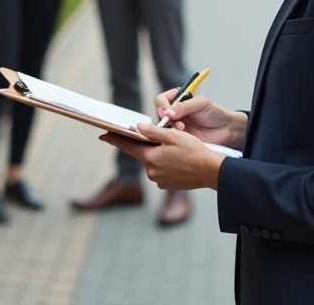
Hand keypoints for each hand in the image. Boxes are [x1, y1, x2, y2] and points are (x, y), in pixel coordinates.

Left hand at [99, 123, 224, 190]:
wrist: (211, 172)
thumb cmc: (193, 151)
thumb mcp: (173, 136)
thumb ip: (153, 132)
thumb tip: (137, 128)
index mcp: (150, 157)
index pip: (127, 146)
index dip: (115, 139)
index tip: (103, 135)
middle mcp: (151, 171)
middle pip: (144, 154)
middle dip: (150, 146)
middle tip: (165, 139)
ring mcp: (159, 180)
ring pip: (154, 162)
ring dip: (160, 155)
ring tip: (177, 150)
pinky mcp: (168, 185)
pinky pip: (162, 171)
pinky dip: (167, 164)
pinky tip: (180, 160)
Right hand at [153, 89, 243, 149]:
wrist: (226, 130)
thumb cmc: (215, 113)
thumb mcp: (201, 104)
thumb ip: (184, 106)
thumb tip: (168, 113)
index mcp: (179, 98)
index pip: (161, 99)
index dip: (162, 105)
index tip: (167, 112)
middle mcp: (175, 110)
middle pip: (159, 112)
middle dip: (165, 117)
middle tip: (174, 122)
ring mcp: (176, 124)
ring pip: (162, 125)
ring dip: (170, 127)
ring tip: (182, 128)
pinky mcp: (179, 136)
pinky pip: (169, 136)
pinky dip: (173, 135)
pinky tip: (183, 134)